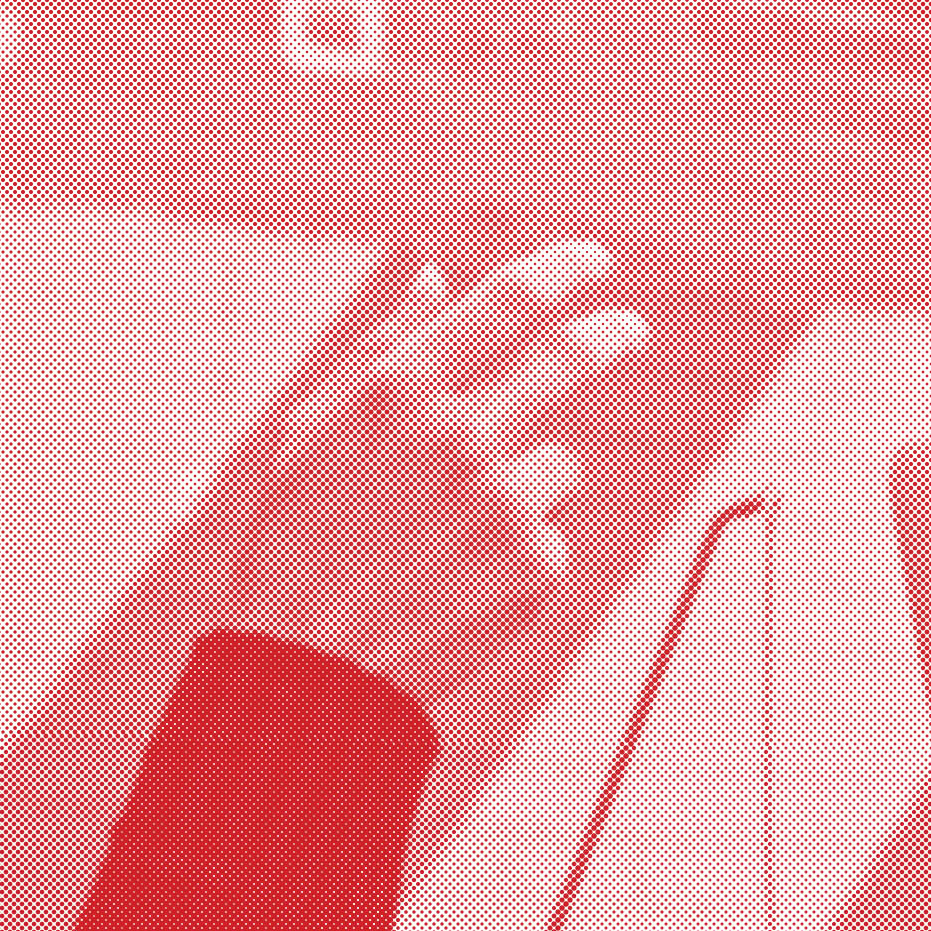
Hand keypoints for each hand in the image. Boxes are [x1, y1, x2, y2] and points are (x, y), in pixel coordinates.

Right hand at [224, 244, 653, 706]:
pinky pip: (553, 532)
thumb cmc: (300, 539)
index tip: (593, 262)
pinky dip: (520, 549)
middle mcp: (458, 436)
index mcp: (397, 391)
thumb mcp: (314, 430)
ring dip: (528, 484)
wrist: (311, 668)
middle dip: (609, 335)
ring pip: (560, 463)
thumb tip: (435, 276)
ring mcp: (504, 503)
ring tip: (454, 537)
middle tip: (629, 327)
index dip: (562, 272)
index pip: (507, 303)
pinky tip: (462, 580)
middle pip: (567, 358)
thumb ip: (383, 347)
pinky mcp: (537, 566)